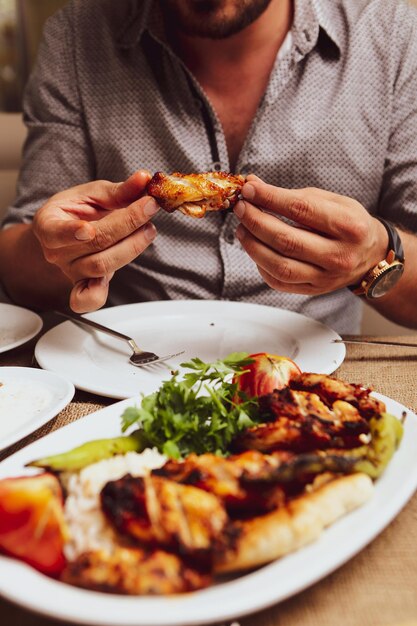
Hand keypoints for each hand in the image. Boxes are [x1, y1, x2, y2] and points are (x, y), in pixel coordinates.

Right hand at [33, 170, 158, 311]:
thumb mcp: (94, 193)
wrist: (71, 233)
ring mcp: (71, 271)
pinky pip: (90, 299)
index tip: (87, 229)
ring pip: (102, 266)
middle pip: (93, 245)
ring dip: (132, 246)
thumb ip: (119, 190)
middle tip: (148, 208)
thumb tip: (144, 180)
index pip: (55, 232)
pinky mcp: (86, 286)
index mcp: (48, 223)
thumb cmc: (79, 211)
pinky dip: (99, 295)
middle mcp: (56, 252)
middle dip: (126, 224)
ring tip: (149, 228)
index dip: (71, 231)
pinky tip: (116, 277)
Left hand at [233, 175, 387, 294]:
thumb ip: (294, 195)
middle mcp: (339, 255)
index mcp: (349, 226)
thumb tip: (254, 186)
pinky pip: (280, 282)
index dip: (270, 198)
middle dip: (257, 222)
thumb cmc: (348, 223)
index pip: (302, 210)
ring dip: (254, 246)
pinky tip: (255, 249)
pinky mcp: (314, 290)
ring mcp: (326, 277)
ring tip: (242, 229)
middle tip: (241, 208)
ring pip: (281, 266)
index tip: (249, 189)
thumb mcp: (332, 201)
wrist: (370, 255)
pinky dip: (261, 265)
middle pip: (287, 240)